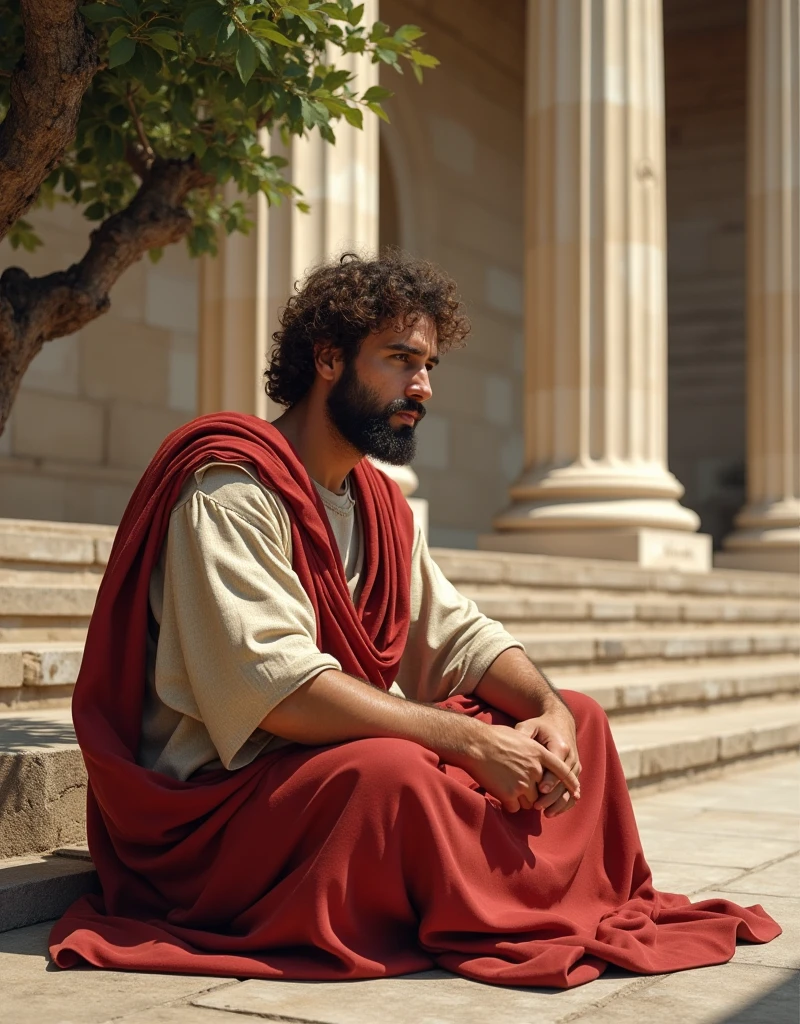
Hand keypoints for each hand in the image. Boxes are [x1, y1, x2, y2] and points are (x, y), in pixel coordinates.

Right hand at [455, 722, 579, 813]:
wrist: (474, 744)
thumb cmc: (493, 737)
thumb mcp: (520, 737)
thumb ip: (533, 751)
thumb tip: (538, 762)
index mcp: (539, 753)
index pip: (562, 771)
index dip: (570, 782)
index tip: (576, 791)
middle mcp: (534, 769)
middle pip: (544, 791)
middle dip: (536, 793)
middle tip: (523, 789)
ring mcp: (523, 783)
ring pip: (531, 803)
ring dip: (522, 800)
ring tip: (508, 789)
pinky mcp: (510, 794)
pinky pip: (515, 808)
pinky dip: (510, 804)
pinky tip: (501, 794)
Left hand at [515, 702, 580, 817]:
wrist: (560, 723)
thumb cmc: (540, 727)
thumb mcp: (530, 725)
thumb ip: (522, 734)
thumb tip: (513, 743)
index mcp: (560, 745)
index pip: (556, 766)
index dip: (549, 779)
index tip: (540, 789)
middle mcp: (571, 757)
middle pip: (564, 781)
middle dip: (552, 796)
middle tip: (537, 805)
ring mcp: (575, 766)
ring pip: (570, 789)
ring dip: (559, 803)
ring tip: (546, 813)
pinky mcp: (575, 773)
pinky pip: (573, 791)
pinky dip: (565, 803)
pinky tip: (553, 812)